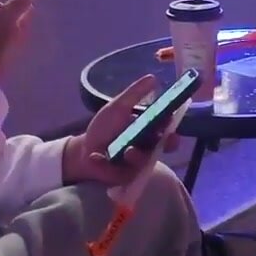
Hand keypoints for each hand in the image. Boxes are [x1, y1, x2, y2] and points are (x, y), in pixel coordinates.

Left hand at [64, 75, 182, 186]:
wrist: (84, 149)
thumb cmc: (104, 128)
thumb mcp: (118, 107)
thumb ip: (135, 94)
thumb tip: (153, 77)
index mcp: (148, 131)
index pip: (167, 128)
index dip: (171, 126)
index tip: (170, 120)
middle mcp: (148, 147)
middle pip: (165, 146)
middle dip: (168, 143)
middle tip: (166, 140)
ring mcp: (137, 164)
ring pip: (145, 160)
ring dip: (137, 155)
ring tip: (127, 151)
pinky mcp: (125, 178)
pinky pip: (123, 173)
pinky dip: (107, 165)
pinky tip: (96, 157)